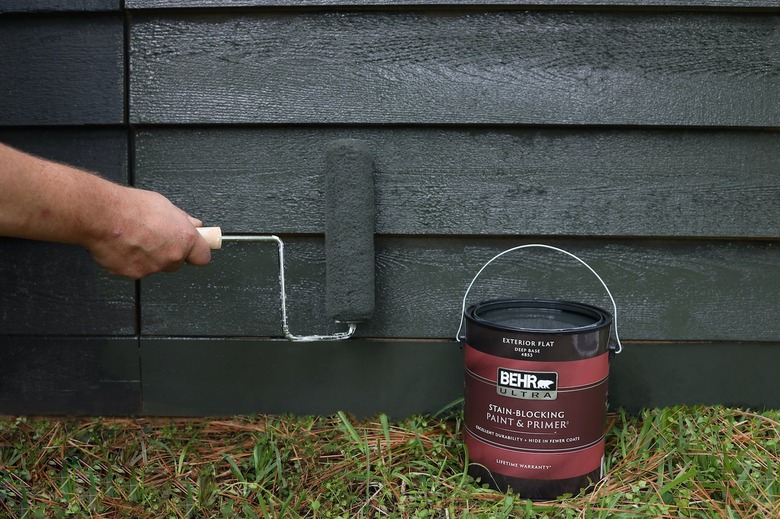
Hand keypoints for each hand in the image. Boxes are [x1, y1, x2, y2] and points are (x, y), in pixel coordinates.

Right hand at [85, 186, 211, 279]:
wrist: (102, 216)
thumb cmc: (131, 207)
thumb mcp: (164, 205)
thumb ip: (182, 219)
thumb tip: (193, 223)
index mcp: (184, 239)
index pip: (203, 256)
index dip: (197, 251)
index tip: (195, 248)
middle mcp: (171, 256)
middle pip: (177, 262)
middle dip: (169, 252)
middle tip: (155, 236)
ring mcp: (152, 267)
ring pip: (155, 266)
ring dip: (148, 256)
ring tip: (135, 237)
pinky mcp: (133, 274)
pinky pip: (135, 269)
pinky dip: (130, 260)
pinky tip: (124, 245)